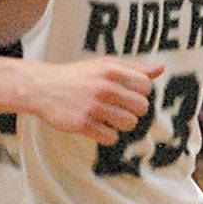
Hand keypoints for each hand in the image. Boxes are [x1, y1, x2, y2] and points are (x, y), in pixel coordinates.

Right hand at [25, 57, 161, 143]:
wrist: (41, 87)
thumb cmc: (77, 76)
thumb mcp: (103, 65)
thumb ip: (133, 68)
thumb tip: (161, 69)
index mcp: (110, 70)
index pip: (145, 87)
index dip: (137, 92)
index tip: (123, 93)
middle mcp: (103, 87)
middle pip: (141, 107)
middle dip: (131, 109)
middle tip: (114, 106)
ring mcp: (93, 107)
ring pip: (129, 124)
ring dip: (119, 123)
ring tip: (105, 116)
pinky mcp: (82, 124)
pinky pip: (111, 138)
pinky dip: (106, 135)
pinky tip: (94, 125)